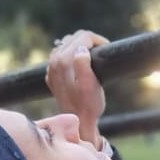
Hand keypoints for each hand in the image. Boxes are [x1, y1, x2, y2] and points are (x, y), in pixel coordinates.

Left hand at [47, 30, 108, 149]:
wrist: (77, 122)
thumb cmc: (88, 105)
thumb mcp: (91, 85)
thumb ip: (83, 64)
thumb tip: (81, 49)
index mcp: (64, 60)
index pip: (83, 36)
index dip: (98, 40)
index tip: (107, 49)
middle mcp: (54, 61)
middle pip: (74, 38)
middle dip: (90, 41)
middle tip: (102, 52)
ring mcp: (51, 68)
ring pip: (66, 45)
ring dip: (80, 46)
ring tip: (93, 57)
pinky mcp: (52, 75)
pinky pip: (61, 56)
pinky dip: (71, 56)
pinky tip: (80, 65)